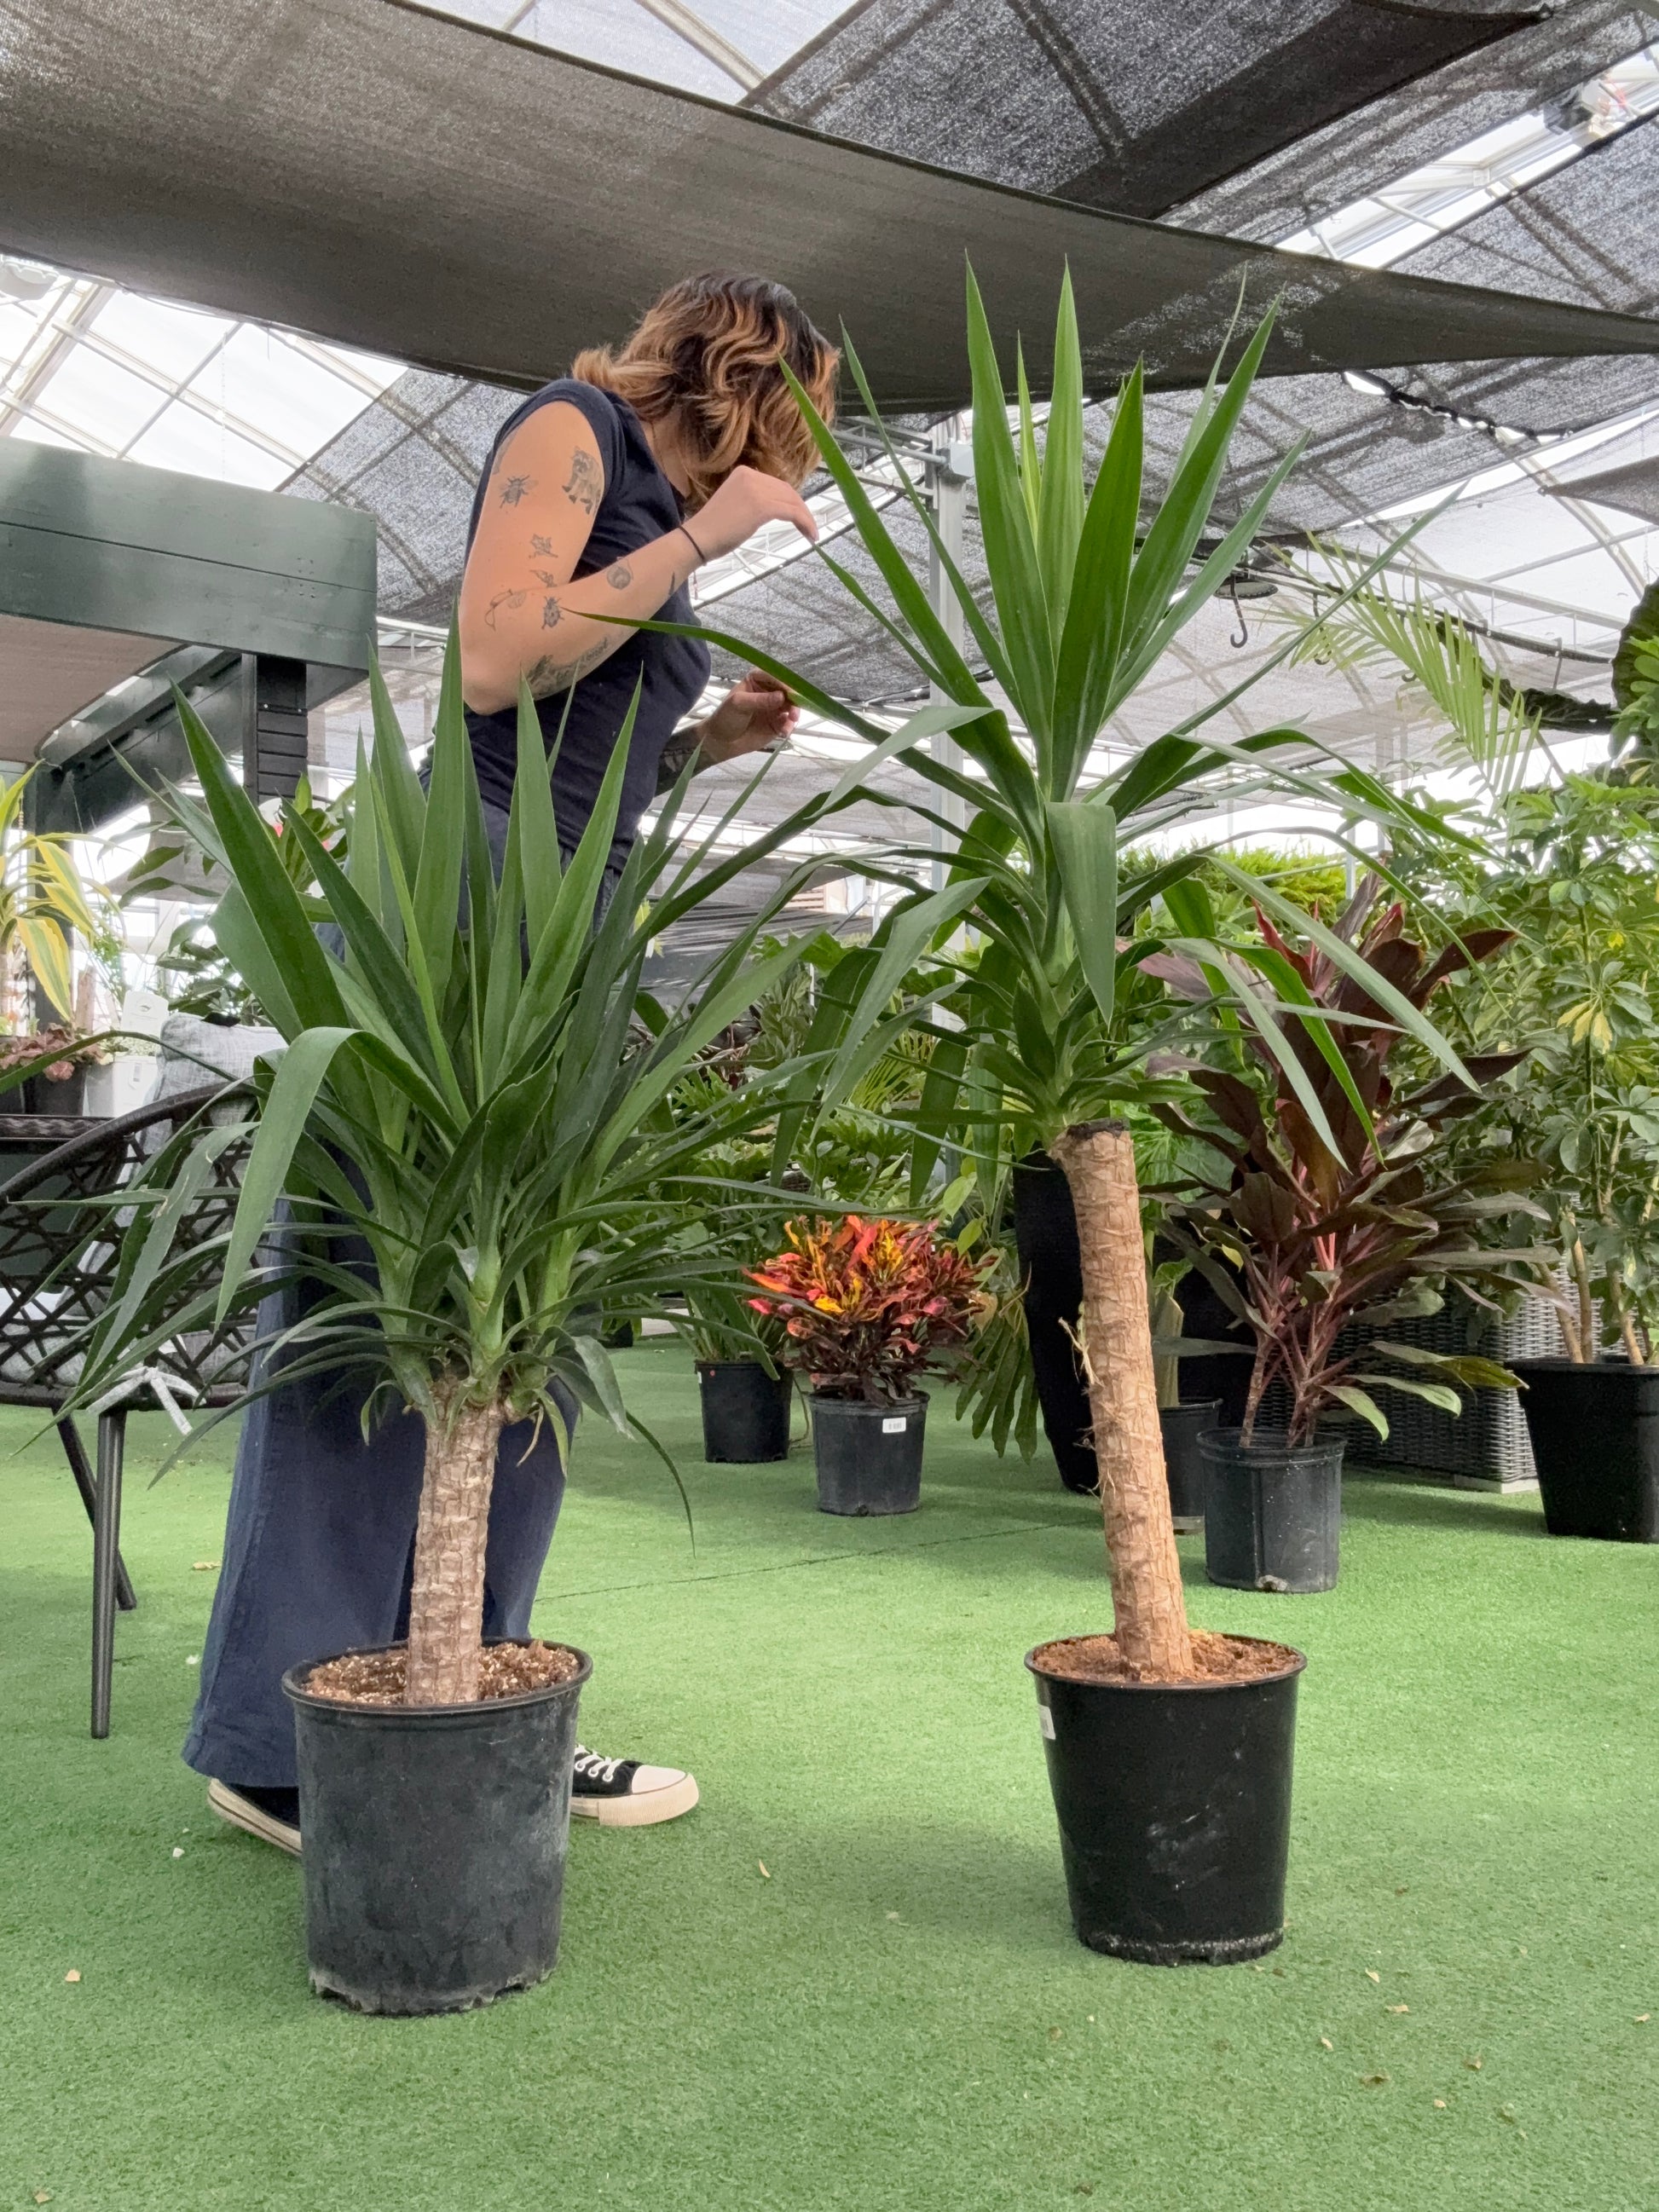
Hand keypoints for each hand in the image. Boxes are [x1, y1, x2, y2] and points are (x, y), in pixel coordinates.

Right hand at [688, 465, 817, 562]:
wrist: (698, 537)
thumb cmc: (713, 530)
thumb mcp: (736, 505)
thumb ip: (754, 500)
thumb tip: (775, 508)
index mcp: (745, 473)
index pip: (777, 485)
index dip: (792, 501)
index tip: (799, 517)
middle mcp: (752, 476)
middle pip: (787, 491)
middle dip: (802, 509)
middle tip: (809, 527)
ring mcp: (757, 489)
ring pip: (792, 502)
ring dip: (806, 518)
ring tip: (812, 534)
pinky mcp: (762, 506)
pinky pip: (792, 513)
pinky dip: (804, 523)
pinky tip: (810, 535)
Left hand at [700, 671, 799, 761]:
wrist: (721, 741)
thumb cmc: (726, 717)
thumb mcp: (739, 704)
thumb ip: (760, 700)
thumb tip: (781, 696)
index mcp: (757, 680)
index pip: (774, 676)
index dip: (784, 683)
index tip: (790, 692)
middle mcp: (769, 691)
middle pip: (787, 691)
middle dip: (794, 699)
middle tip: (793, 710)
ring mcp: (774, 707)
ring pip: (791, 706)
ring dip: (794, 713)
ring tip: (791, 721)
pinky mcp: (777, 723)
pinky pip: (788, 722)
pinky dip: (789, 726)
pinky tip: (784, 732)